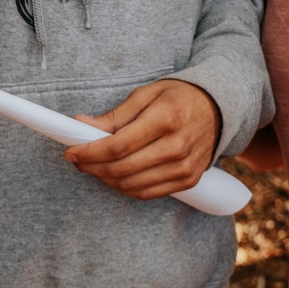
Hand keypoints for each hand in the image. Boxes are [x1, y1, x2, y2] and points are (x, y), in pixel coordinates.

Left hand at [66, 79, 221, 200]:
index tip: (70, 151)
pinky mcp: (188, 180)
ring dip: (105, 179)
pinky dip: (125, 188)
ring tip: (92, 167)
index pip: (118, 145)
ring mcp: (185, 167)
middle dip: (92, 167)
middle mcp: (177, 146)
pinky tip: (113, 176)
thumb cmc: (177, 97)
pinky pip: (148, 193)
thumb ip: (114, 115)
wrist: (218, 109)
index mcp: (165, 118)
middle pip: (122, 168)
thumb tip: (82, 125)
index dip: (89, 152)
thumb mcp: (145, 95)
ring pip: (132, 185)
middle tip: (77, 160)